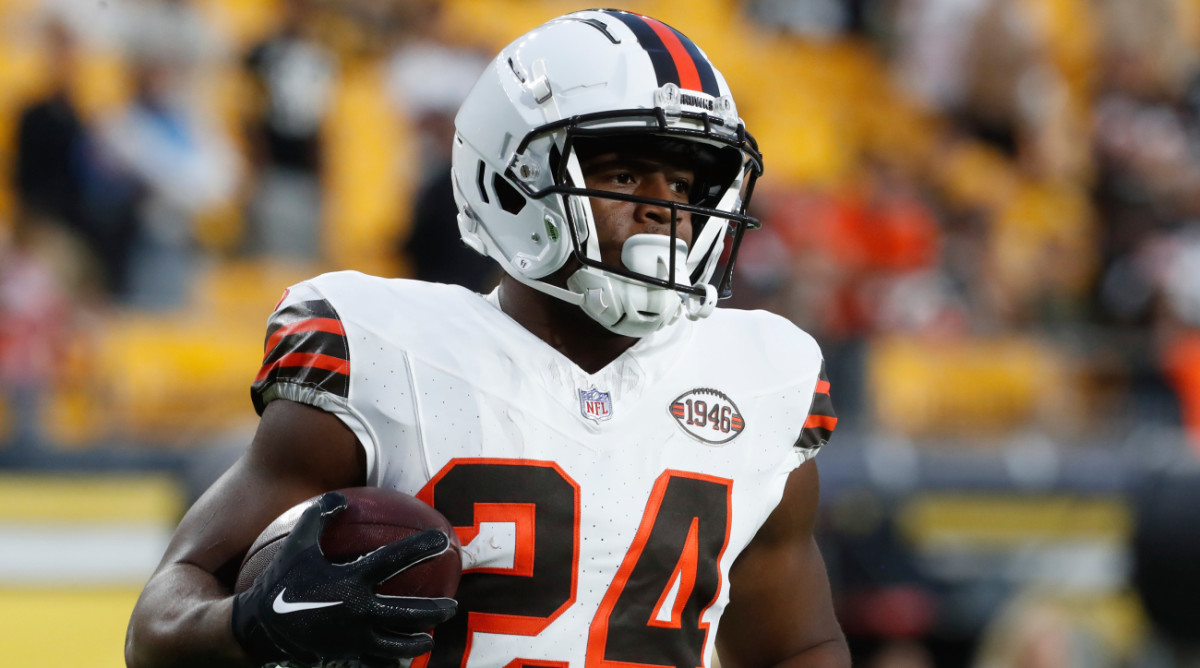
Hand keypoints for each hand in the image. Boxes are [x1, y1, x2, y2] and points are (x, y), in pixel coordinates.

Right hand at [231, 491, 457, 666]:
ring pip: (397, 643)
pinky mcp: (347, 654)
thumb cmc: (283, 580)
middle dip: (435, 610)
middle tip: (453, 604)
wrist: (259, 627)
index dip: (420, 548)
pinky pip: (377, 658)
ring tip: (432, 635)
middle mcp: (358, 611)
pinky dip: (393, 658)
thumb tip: (340, 498)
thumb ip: (318, 517)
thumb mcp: (297, 544)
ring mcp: (354, 637)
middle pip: (408, 612)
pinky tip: (403, 654)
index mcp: (350, 581)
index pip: (394, 560)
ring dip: (418, 639)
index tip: (442, 539)